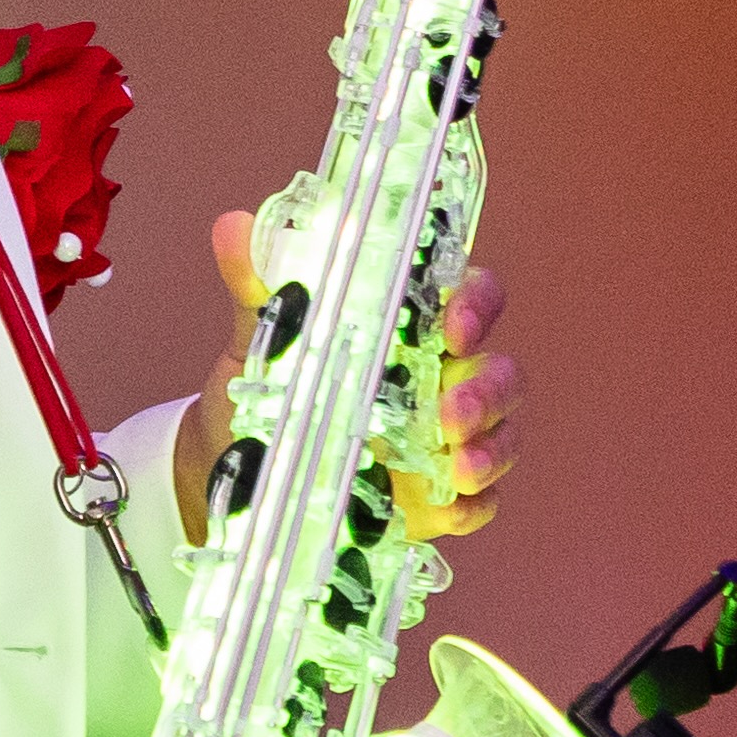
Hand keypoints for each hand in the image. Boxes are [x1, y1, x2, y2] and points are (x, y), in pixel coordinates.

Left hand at [168, 209, 526, 540]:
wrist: (240, 471)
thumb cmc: (266, 394)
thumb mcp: (258, 342)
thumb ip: (258, 288)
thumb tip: (234, 227)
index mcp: (412, 329)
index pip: (471, 298)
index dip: (476, 305)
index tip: (453, 325)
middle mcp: (443, 379)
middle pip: (500, 372)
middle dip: (486, 392)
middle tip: (447, 416)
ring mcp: (449, 440)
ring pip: (501, 435)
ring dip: (487, 451)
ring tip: (453, 469)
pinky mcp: (442, 496)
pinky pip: (479, 502)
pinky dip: (469, 506)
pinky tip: (445, 510)